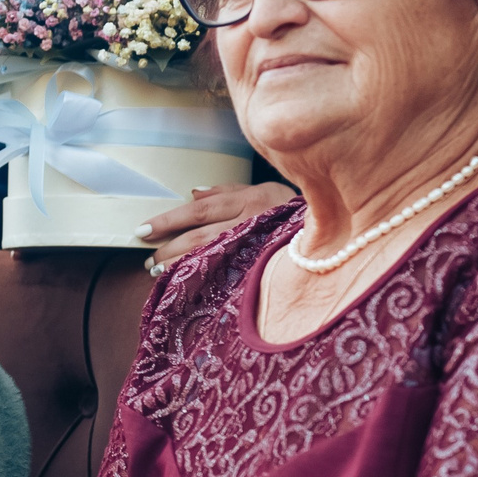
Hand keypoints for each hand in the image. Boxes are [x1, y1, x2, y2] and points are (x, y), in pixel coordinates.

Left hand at [137, 183, 296, 272]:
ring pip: (213, 257)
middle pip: (202, 236)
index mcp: (249, 200)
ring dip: (182, 266)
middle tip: (148, 260)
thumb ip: (226, 192)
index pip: (199, 211)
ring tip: (159, 273)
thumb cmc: (292, 209)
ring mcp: (261, 246)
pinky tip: (189, 285)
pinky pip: (231, 275)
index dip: (169, 221)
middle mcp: (253, 222)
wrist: (335, 229)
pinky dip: (207, 280)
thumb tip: (192, 193)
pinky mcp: (267, 267)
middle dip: (170, 249)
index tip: (143, 231)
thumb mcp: (263, 190)